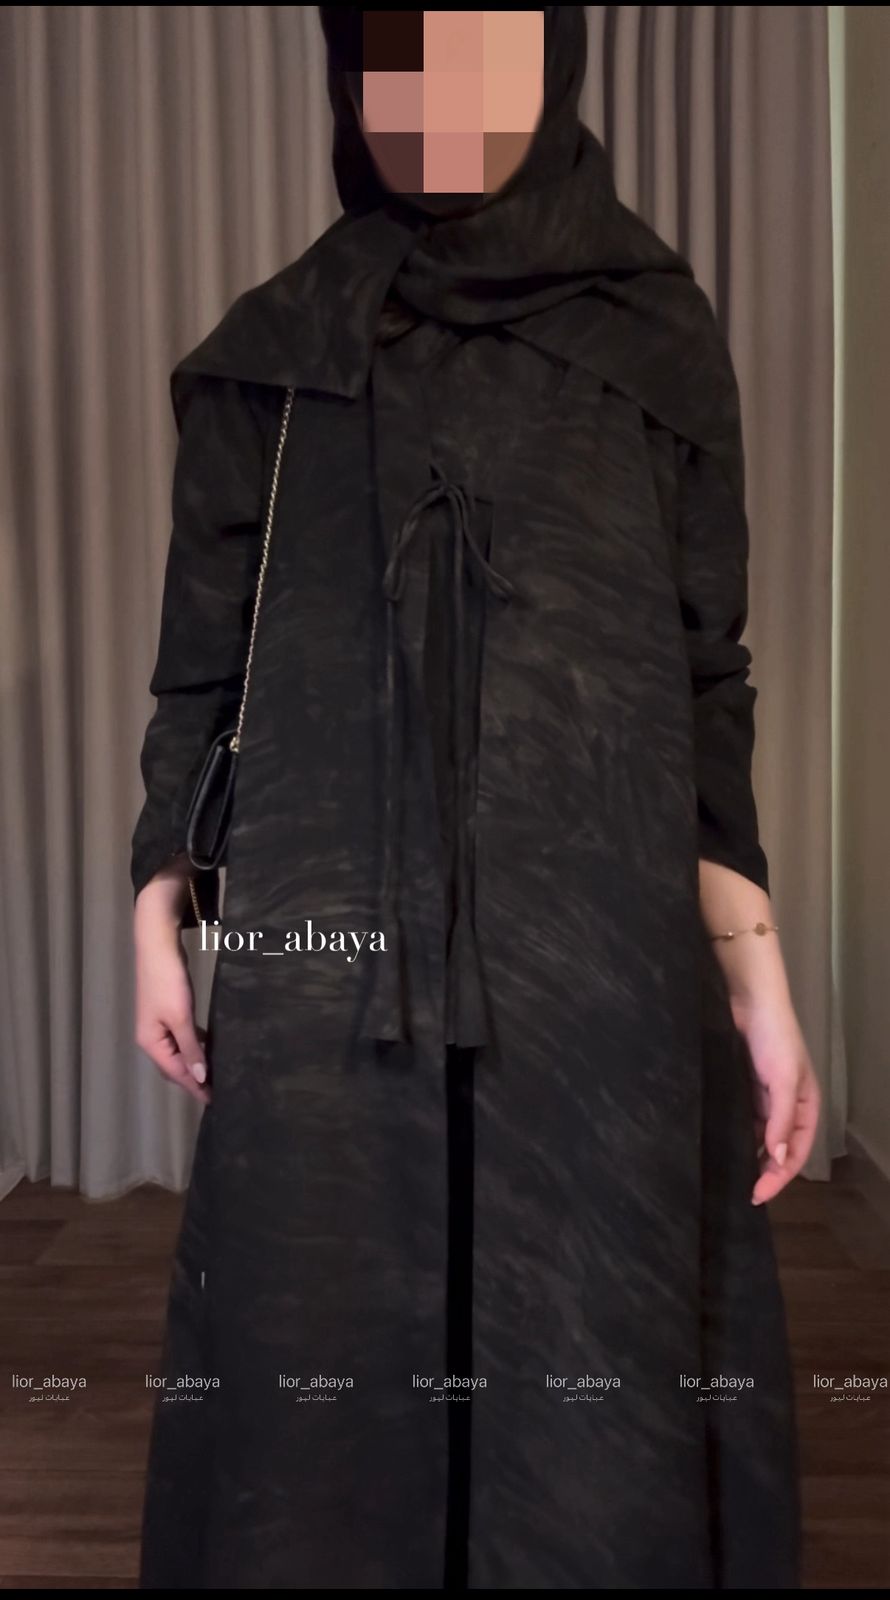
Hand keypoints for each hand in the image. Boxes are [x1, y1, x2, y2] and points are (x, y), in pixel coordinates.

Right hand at [134, 859, 209, 1106]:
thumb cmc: (168, 982)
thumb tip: (199, 1077)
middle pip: (174, 1067)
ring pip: (178, 1053)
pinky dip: (193, 1047)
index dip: (194, 1087)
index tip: (213, 1101)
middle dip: (193, 1079)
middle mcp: (151, 1038)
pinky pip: (181, 1039)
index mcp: (151, 1043)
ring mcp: (158, 1026)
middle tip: (217, 1090)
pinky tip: (208, 1048)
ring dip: (194, 1064)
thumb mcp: (181, 1017)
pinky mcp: (166, 1014)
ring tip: (215, 1074)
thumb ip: (191, 1048)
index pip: (175, 1073)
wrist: (158, 946)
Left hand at [729, 995, 820, 1204]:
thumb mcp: (783, 1081)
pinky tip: (720, 1143)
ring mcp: (764, 1097)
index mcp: (805, 1107)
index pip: (795, 1153)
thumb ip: (781, 1121)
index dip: (779, 1176)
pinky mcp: (743, 1087)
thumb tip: (777, 1160)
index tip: (757, 1195)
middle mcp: (786, 1106)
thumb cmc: (774, 1038)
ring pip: (757, 1135)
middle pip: (777, 1149)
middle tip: (742, 1191)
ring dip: (748, 1154)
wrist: (749, 1000)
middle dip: (764, 1171)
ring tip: (728, 1173)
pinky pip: (741, 1118)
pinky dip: (734, 1133)